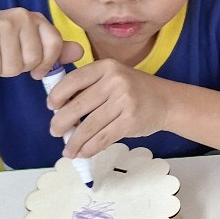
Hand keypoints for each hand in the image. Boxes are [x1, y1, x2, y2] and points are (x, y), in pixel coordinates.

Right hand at [0, 9, 81, 78]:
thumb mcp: (27, 41)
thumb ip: (53, 48)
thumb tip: (80, 52)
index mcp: (36, 18)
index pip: (55, 46)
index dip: (46, 63)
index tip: (36, 69)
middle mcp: (22, 16)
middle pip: (33, 61)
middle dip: (19, 67)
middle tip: (6, 54)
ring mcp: (2, 24)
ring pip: (13, 68)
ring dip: (2, 69)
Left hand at [44, 59, 170, 157]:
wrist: (167, 101)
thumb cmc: (135, 90)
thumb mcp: (114, 77)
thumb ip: (90, 87)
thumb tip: (60, 109)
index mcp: (107, 67)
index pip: (74, 80)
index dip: (58, 95)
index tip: (51, 107)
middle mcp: (115, 81)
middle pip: (77, 106)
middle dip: (61, 123)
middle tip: (55, 131)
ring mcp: (124, 101)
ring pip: (88, 126)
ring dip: (74, 141)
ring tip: (68, 149)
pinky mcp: (130, 121)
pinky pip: (103, 138)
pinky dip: (90, 148)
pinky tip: (83, 152)